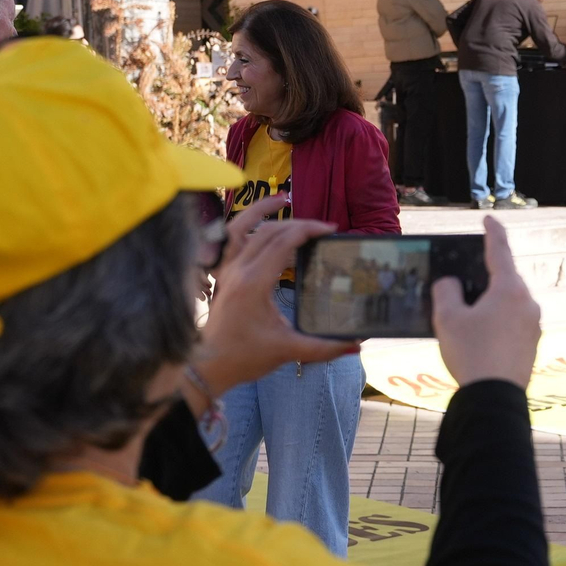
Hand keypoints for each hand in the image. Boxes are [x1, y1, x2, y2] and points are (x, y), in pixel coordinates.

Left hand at [196, 216, 358, 392]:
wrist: (208, 366)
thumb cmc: (244, 357)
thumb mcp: (288, 350)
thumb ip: (324, 346)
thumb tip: (356, 344)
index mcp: (254, 282)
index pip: (284, 241)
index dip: (309, 230)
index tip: (331, 230)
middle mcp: (238, 270)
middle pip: (269, 231)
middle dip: (298, 223)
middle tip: (323, 228)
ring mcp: (227, 270)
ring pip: (245, 227)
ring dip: (264, 211)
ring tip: (283, 199)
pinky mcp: (223, 275)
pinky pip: (232, 239)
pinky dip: (246, 224)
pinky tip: (260, 221)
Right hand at [430, 216, 540, 388]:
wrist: (495, 399)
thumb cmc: (471, 354)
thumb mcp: (447, 319)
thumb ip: (447, 291)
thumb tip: (452, 283)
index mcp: (509, 289)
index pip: (500, 250)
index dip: (492, 232)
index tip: (489, 219)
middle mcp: (528, 302)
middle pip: (504, 279)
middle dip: (484, 278)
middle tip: (463, 283)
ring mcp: (534, 324)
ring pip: (508, 302)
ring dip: (490, 303)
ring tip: (467, 317)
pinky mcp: (533, 343)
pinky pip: (513, 321)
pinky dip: (497, 320)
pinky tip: (480, 335)